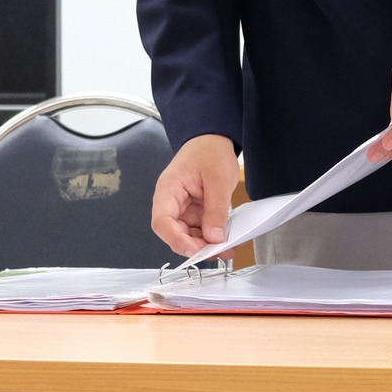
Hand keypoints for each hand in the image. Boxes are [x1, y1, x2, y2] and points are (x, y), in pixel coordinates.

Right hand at [151, 133, 241, 256]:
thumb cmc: (210, 152)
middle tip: (219, 252)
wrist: (214, 139)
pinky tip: (228, 239)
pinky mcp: (195, 211)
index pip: (162, 223)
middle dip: (196, 246)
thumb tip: (214, 238)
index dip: (177, 241)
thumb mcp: (218, 180)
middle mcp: (172, 203)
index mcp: (168, 191)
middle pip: (175, 233)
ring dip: (207, 245)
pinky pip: (201, 229)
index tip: (196, 251)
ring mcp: (183, 208)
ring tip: (229, 248)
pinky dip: (213, 236)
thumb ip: (216, 209)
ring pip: (190, 235)